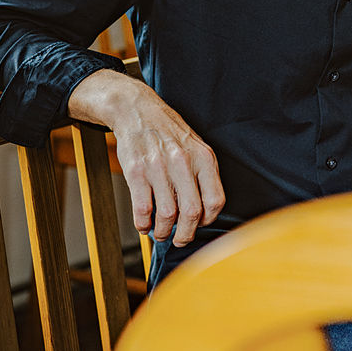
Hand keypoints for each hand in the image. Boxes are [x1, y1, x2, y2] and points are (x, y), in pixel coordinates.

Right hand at [68, 69, 225, 245]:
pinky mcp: (136, 172)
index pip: (215, 200)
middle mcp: (183, 162)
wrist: (138, 111)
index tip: (200, 224)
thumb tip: (205, 213)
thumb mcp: (197, 146)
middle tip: (180, 239)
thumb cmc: (170, 133)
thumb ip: (204, 175)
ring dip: (163, 232)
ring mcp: (158, 167)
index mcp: (203, 157)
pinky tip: (144, 225)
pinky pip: (142, 209)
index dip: (208, 220)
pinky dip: (143, 224)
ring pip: (167, 215)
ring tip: (161, 233)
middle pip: (192, 212)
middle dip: (186, 234)